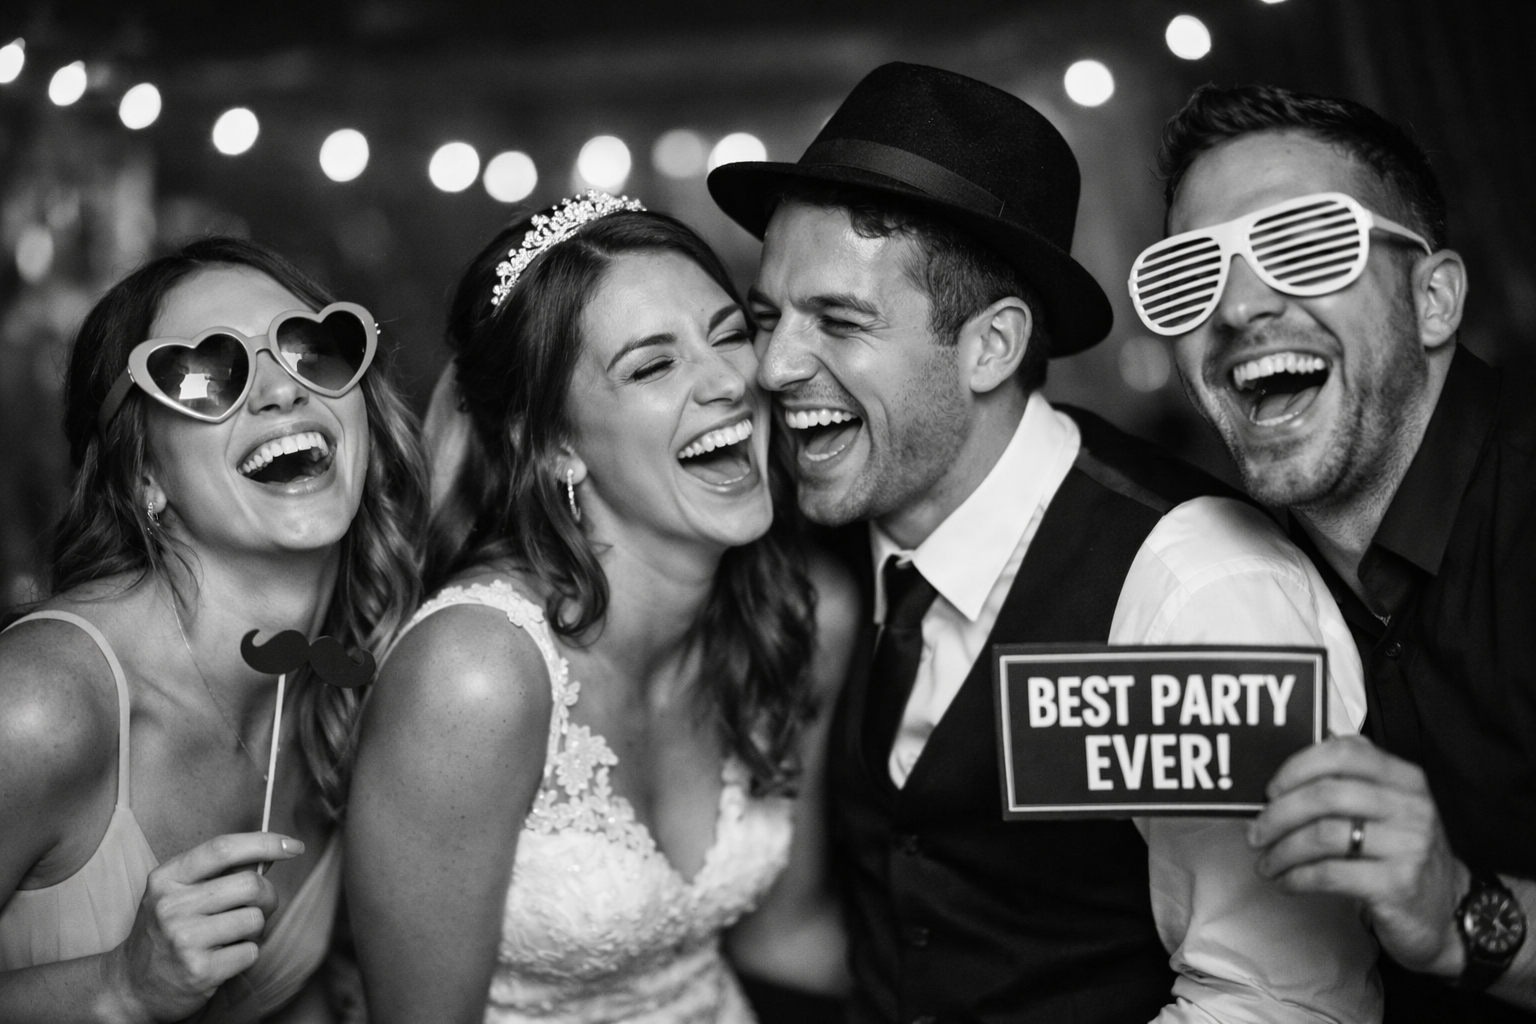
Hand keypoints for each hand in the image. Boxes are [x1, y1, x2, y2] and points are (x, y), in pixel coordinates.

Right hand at [110, 832, 302, 1020]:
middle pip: (250, 884)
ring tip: (231, 937)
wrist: (129, 987)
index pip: (223, 848)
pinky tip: (223, 959)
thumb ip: (219, 872)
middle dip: (267, 896)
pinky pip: (251, 952)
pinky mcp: (198, 970)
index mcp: (167, 878)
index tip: (293, 845)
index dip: (265, 843)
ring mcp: (183, 939)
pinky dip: (246, 955)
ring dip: (255, 930)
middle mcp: (171, 906)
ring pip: (255, 919)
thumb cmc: (165, 933)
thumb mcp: (177, 893)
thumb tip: (271, 853)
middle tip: (258, 908)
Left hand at [1249, 735, 1468, 977]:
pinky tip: (1286, 881)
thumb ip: (1346, 785)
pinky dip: (1297, 877)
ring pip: (1323, 836)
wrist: (1443, 911)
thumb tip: (1280, 779)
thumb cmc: (1398, 853)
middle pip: (1326, 795)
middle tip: (1256, 833)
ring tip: (1266, 862)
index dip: (1297, 768)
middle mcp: (1411, 806)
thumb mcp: (1385, 810)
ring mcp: (1408, 845)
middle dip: (1279, 815)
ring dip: (1282, 850)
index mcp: (1404, 778)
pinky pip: (1330, 874)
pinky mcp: (1398, 884)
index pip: (1343, 752)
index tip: (1271, 790)